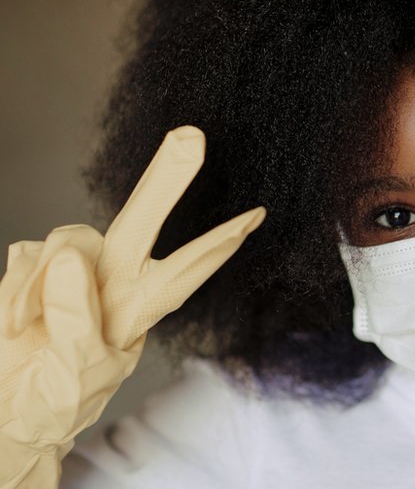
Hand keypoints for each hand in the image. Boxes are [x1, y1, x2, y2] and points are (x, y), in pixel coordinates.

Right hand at [0, 126, 264, 486]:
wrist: (10, 409)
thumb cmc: (54, 398)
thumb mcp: (76, 372)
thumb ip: (75, 319)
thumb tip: (70, 260)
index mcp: (139, 307)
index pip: (188, 268)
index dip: (221, 241)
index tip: (257, 216)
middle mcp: (114, 279)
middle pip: (143, 222)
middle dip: (167, 182)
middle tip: (191, 138)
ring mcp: (75, 269)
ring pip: (70, 240)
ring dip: (40, 287)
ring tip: (27, 329)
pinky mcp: (37, 265)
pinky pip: (28, 256)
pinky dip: (16, 292)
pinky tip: (17, 322)